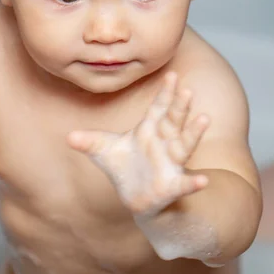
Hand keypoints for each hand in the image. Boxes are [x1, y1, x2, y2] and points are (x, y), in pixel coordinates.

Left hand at [67, 72, 209, 215]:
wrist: (135, 198)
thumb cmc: (124, 167)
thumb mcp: (103, 152)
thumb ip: (89, 141)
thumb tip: (69, 136)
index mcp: (148, 130)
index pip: (158, 108)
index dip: (165, 93)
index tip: (172, 75)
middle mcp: (163, 143)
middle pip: (173, 121)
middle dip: (180, 106)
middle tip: (187, 90)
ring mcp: (170, 163)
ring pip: (184, 145)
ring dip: (194, 133)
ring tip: (204, 118)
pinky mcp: (172, 185)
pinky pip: (185, 183)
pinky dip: (194, 182)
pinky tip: (203, 181)